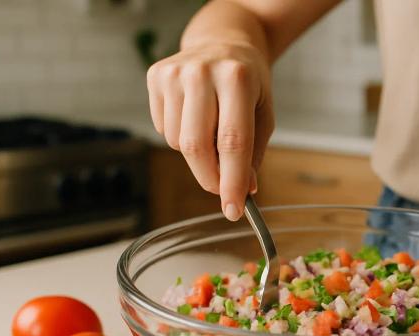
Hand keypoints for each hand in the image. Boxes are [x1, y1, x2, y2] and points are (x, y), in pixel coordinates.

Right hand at [147, 41, 273, 219]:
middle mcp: (202, 72)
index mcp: (237, 79)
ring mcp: (174, 72)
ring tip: (212, 131)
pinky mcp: (155, 76)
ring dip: (197, 155)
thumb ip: (252, 154)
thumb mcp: (263, 114)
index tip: (233, 210)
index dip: (231, 181)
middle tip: (223, 190)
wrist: (223, 41)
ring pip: (177, 142)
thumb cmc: (248, 83)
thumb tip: (242, 191)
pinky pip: (163, 129)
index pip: (233, 142)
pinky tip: (194, 115)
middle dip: (211, 178)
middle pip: (197, 147)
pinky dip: (179, 136)